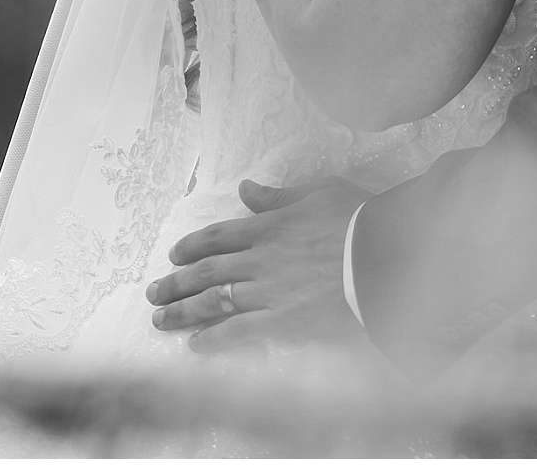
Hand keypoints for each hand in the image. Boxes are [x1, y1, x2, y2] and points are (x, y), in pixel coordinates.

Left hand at [146, 178, 369, 354]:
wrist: (383, 254)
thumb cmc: (359, 218)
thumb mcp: (320, 192)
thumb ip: (279, 196)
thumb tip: (245, 190)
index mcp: (269, 226)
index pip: (219, 236)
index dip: (192, 246)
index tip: (174, 255)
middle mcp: (260, 259)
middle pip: (207, 270)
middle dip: (176, 282)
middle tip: (153, 293)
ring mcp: (267, 291)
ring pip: (213, 300)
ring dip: (183, 310)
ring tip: (160, 320)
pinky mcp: (281, 320)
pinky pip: (238, 331)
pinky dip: (214, 338)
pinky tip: (195, 345)